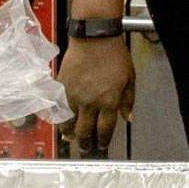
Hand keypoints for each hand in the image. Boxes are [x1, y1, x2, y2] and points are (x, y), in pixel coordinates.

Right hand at [57, 36, 134, 156]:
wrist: (94, 39)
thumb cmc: (115, 55)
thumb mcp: (130, 77)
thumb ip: (128, 100)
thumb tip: (128, 118)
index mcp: (109, 101)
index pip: (105, 129)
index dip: (103, 141)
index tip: (102, 146)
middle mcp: (90, 103)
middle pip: (85, 131)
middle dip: (86, 143)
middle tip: (86, 148)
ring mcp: (73, 96)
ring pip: (69, 124)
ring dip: (70, 134)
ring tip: (72, 138)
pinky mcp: (61, 89)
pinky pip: (58, 110)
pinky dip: (60, 119)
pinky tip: (61, 122)